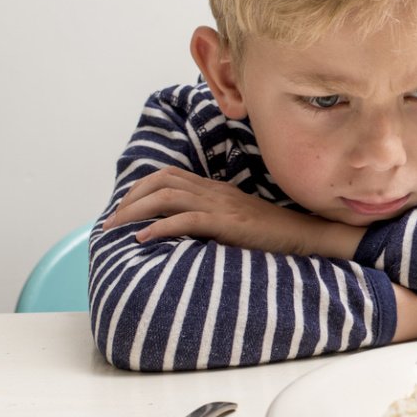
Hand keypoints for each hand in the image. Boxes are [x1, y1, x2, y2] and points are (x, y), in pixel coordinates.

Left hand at [103, 166, 364, 258]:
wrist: (306, 236)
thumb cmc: (274, 234)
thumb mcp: (238, 221)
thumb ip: (213, 218)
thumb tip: (183, 230)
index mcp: (216, 188)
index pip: (169, 175)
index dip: (140, 188)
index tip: (124, 209)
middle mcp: (215, 191)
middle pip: (161, 181)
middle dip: (130, 199)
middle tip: (109, 223)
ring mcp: (222, 205)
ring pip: (167, 197)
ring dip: (135, 212)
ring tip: (116, 229)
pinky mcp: (228, 223)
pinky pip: (186, 220)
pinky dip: (160, 228)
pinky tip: (144, 240)